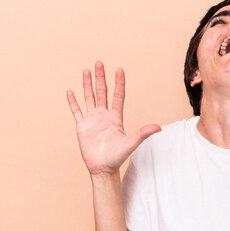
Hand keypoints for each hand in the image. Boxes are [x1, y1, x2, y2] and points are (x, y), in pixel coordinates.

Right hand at [66, 61, 160, 175]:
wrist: (102, 168)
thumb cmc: (117, 157)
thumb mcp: (131, 143)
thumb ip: (143, 133)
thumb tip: (159, 127)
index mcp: (115, 117)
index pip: (118, 96)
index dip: (119, 83)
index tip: (119, 70)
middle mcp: (104, 116)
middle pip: (102, 92)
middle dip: (101, 78)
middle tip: (99, 63)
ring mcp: (92, 120)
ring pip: (89, 98)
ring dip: (87, 85)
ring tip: (86, 71)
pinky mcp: (82, 126)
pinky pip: (76, 111)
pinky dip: (73, 102)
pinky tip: (70, 92)